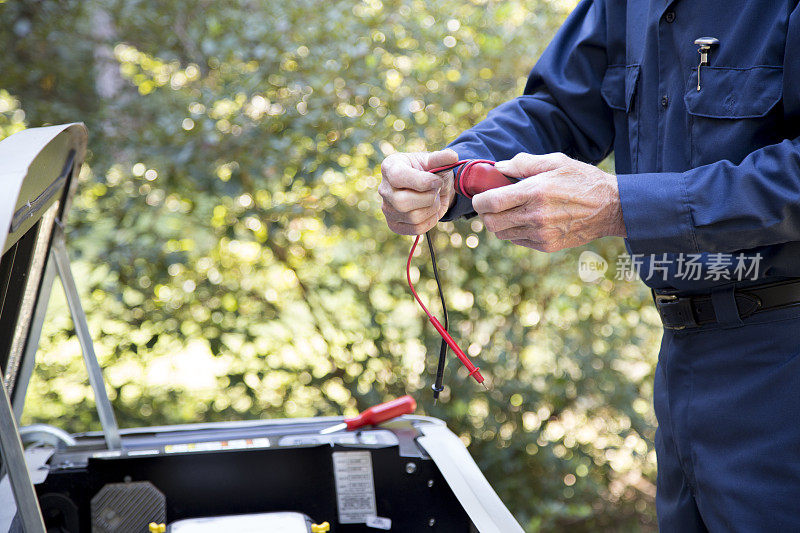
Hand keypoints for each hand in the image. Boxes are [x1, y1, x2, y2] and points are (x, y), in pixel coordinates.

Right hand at [378, 149, 457, 234]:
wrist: (430, 188)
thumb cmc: (429, 171)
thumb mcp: (434, 161)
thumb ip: (441, 158)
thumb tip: (453, 156)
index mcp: (390, 167)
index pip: (398, 177)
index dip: (421, 181)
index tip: (437, 181)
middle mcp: (384, 189)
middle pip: (402, 202)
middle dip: (428, 198)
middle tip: (435, 190)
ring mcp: (387, 209)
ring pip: (412, 217)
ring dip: (432, 208)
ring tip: (433, 199)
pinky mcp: (395, 224)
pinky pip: (416, 229)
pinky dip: (430, 221)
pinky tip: (431, 211)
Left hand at [473, 152, 625, 251]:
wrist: (611, 207)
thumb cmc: (582, 180)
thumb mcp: (555, 162)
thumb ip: (523, 163)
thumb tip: (498, 167)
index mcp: (535, 192)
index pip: (491, 203)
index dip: (480, 200)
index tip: (482, 196)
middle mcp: (535, 216)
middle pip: (491, 223)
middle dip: (487, 213)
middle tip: (493, 204)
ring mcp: (541, 234)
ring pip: (502, 234)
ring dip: (501, 223)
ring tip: (512, 211)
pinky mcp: (547, 245)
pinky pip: (518, 241)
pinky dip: (516, 232)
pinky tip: (528, 220)